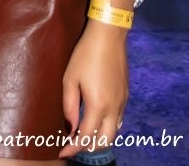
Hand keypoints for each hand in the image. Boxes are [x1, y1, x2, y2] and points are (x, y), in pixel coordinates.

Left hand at [59, 21, 127, 158]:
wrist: (108, 36)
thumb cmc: (85, 55)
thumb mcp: (70, 78)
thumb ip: (69, 105)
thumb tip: (69, 127)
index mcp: (98, 105)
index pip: (86, 137)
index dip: (73, 147)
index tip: (63, 152)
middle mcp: (113, 108)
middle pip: (105, 141)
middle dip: (89, 147)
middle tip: (74, 143)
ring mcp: (122, 102)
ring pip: (114, 131)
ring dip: (100, 137)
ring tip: (84, 133)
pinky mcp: (126, 95)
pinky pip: (118, 119)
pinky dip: (108, 126)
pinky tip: (97, 118)